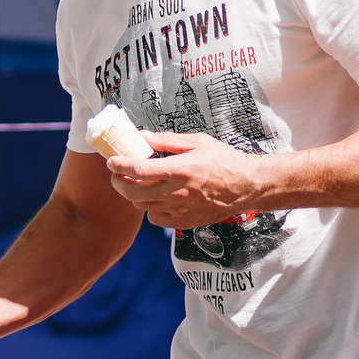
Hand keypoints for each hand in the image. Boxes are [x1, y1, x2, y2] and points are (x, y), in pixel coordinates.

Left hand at [102, 130, 276, 227]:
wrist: (246, 186)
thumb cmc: (223, 160)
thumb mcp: (196, 142)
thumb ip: (166, 140)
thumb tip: (142, 136)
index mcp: (178, 170)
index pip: (138, 170)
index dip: (119, 166)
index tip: (111, 162)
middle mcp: (176, 192)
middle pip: (133, 193)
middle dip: (118, 183)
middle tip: (116, 175)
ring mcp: (180, 210)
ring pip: (142, 206)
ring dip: (133, 195)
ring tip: (134, 184)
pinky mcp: (185, 221)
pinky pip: (157, 219)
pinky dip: (150, 210)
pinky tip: (155, 199)